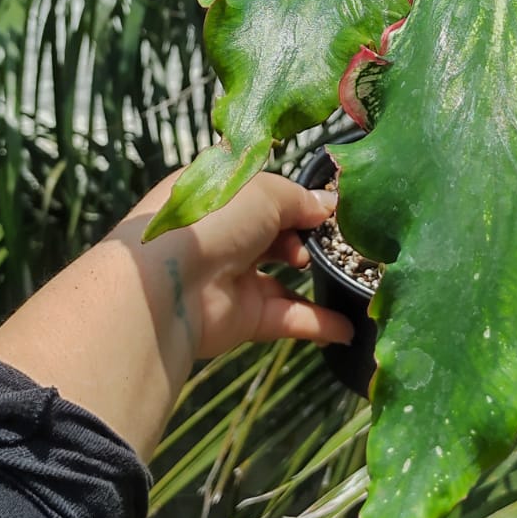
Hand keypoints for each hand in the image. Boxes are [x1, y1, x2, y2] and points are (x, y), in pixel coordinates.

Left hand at [121, 170, 354, 359]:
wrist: (169, 285)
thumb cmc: (211, 220)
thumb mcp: (263, 191)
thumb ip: (299, 199)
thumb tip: (328, 205)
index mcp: (219, 195)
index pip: (263, 192)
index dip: (298, 198)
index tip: (332, 206)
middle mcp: (224, 234)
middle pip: (276, 233)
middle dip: (309, 236)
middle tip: (333, 239)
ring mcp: (233, 276)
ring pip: (284, 277)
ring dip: (317, 277)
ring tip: (348, 274)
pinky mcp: (243, 316)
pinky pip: (287, 317)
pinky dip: (318, 323)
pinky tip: (348, 326)